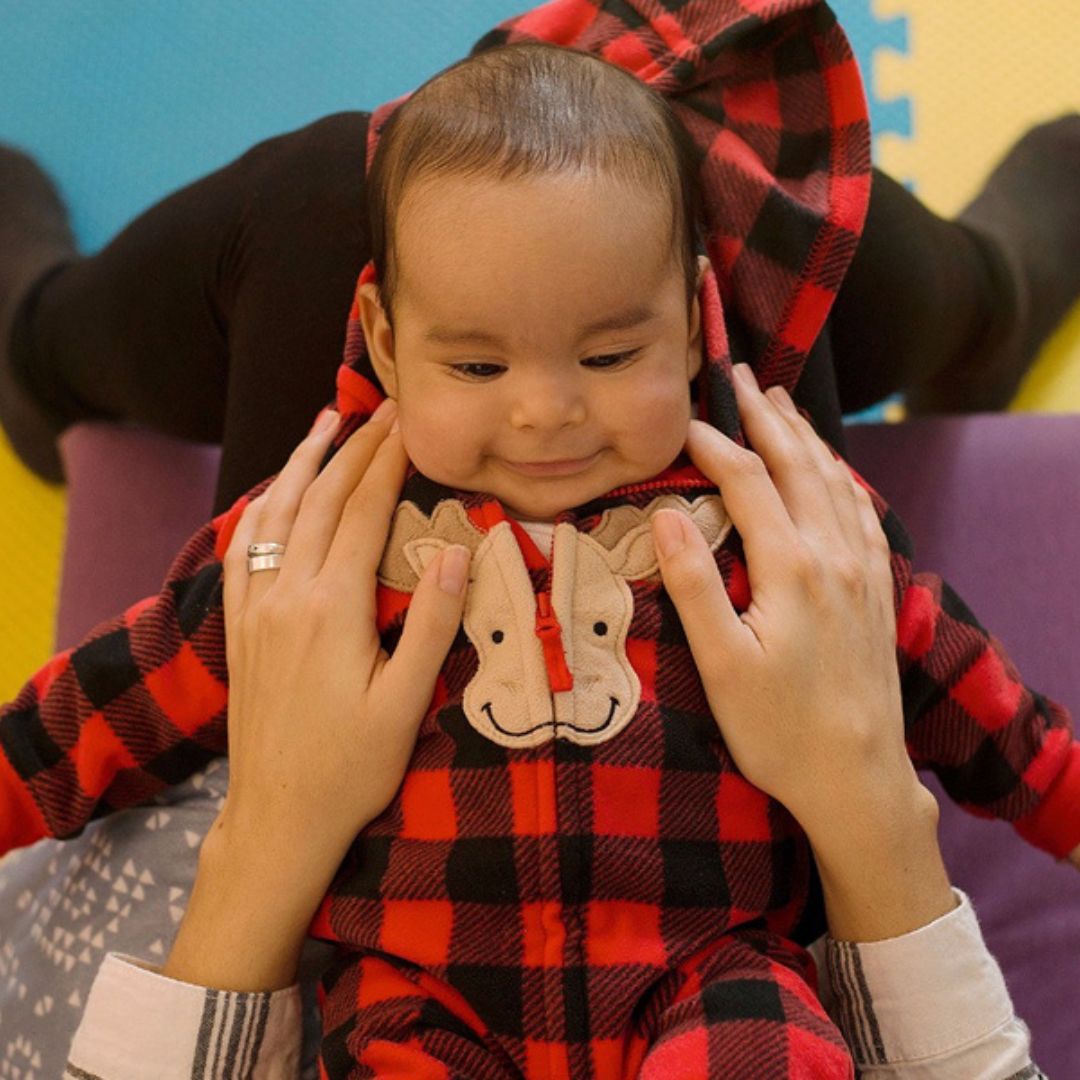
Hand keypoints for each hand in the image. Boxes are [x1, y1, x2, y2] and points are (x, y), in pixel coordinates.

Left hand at [217, 399, 469, 853]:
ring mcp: (255, 609)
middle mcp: (287, 595)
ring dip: (302, 463)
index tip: (411, 421)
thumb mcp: (406, 705)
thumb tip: (455, 551)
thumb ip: (432, 625)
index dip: (389, 461)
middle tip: (384, 408)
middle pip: (323, 500)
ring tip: (326, 422)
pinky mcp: (240, 627)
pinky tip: (272, 492)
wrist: (277, 819)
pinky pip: (243, 548)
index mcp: (333, 609)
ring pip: (276, 513)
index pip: (365, 512)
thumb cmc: (350, 768)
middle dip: (355, 448)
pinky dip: (262, 506)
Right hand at [651, 364, 953, 939]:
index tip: (685, 421)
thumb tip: (667, 513)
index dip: (716, 445)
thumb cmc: (778, 728)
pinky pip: (862, 514)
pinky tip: (837, 473)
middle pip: (799, 468)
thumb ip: (695, 585)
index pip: (748, 483)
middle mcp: (833, 556)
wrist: (857, 776)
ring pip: (835, 483)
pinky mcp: (876, 591)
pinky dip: (843, 479)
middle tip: (742, 378)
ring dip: (806, 439)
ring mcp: (862, 572)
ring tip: (785, 405)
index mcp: (792, 568)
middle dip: (768, 419)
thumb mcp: (721, 664)